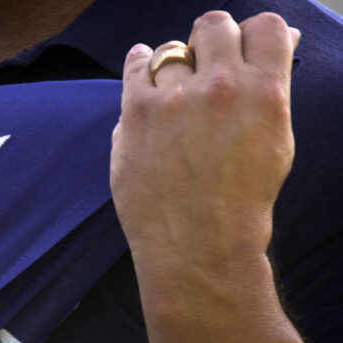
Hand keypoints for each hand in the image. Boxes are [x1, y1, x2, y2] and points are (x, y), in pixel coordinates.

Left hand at [110, 11, 299, 276]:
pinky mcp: (136, 113)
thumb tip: (278, 41)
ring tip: (173, 93)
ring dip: (174, 64)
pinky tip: (143, 73)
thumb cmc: (242, 200)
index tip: (240, 54)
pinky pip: (135, 66)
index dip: (250, 37)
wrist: (196, 246)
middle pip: (213, 26)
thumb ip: (271, 87)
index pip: (263, 25)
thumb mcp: (276, 141)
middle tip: (206, 69)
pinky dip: (139, 64)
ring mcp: (174, 98)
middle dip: (211, 43)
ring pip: (171, 48)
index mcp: (265, 91)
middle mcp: (220, 86)